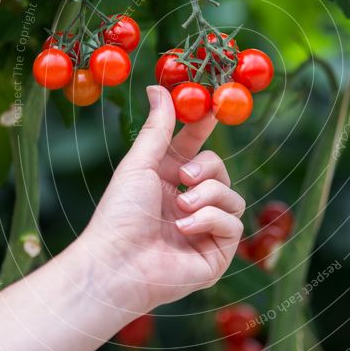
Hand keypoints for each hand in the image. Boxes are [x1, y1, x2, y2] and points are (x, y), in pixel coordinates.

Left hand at [80, 85, 245, 312]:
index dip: (204, 129)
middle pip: (220, 170)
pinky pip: (233, 223)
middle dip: (206, 168)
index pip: (195, 149)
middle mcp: (189, 204)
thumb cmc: (119, 215)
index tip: (212, 107)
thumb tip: (159, 87)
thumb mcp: (139, 163)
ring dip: (207, 195)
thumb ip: (157, 127)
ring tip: (180, 207)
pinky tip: (183, 229)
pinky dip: (209, 220)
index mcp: (168, 182)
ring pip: (232, 196)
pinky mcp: (216, 254)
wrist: (116, 263)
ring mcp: (205, 230)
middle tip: (184, 176)